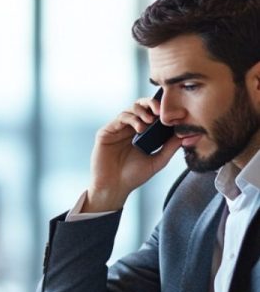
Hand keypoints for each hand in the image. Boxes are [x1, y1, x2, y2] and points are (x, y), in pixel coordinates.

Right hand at [84, 96, 180, 211]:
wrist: (114, 187)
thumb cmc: (133, 176)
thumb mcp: (157, 161)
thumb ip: (170, 147)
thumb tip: (185, 134)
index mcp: (140, 134)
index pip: (151, 114)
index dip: (161, 110)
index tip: (174, 114)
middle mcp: (128, 129)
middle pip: (140, 106)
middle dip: (151, 104)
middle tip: (160, 111)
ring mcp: (117, 129)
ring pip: (131, 109)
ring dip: (142, 112)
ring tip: (150, 122)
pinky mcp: (106, 131)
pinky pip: (120, 118)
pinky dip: (132, 119)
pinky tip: (140, 129)